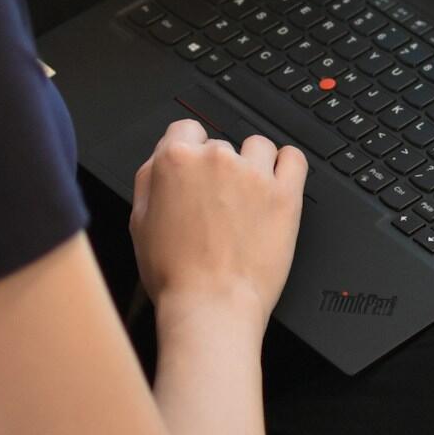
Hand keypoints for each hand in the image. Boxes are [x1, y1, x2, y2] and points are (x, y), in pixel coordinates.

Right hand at [130, 120, 306, 318]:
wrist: (211, 305)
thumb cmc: (175, 274)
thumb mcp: (139, 221)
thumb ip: (151, 179)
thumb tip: (162, 159)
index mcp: (175, 160)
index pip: (186, 129)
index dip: (191, 151)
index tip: (197, 170)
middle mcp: (216, 159)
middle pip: (221, 144)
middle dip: (220, 169)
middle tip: (218, 204)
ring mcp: (253, 174)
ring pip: (258, 147)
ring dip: (254, 165)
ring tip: (248, 199)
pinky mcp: (285, 194)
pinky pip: (294, 159)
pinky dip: (287, 166)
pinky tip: (278, 183)